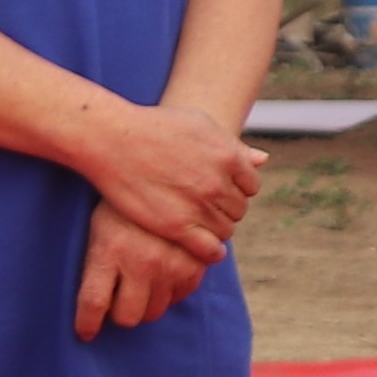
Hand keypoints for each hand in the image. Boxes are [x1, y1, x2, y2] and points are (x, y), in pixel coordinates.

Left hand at [75, 202, 210, 340]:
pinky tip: (162, 274)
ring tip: (141, 284)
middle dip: (120, 313)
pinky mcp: (194, 265)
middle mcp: (140, 262)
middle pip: (127, 316)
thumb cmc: (122, 206)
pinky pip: (179, 297)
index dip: (87, 324)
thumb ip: (96, 263)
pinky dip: (169, 292)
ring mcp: (170, 265)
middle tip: (117, 300)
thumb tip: (93, 307)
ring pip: (154, 311)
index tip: (86, 333)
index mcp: (109, 251)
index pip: (94, 304)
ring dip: (145, 304)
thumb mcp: (99, 227)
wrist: (166, 174)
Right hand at [82, 97, 265, 269]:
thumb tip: (264, 160)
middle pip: (239, 209)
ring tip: (200, 224)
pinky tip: (208, 250)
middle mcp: (218, 182)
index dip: (237, 189)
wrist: (112, 138)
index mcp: (229, 157)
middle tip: (206, 208)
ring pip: (226, 229)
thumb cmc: (154, 127)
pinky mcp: (176, 225)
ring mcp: (198, 205)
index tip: (221, 191)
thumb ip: (233, 145)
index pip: (252, 185)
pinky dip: (212, 252)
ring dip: (216, 229)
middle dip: (226, 209)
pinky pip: (209, 248)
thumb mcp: (200, 124)